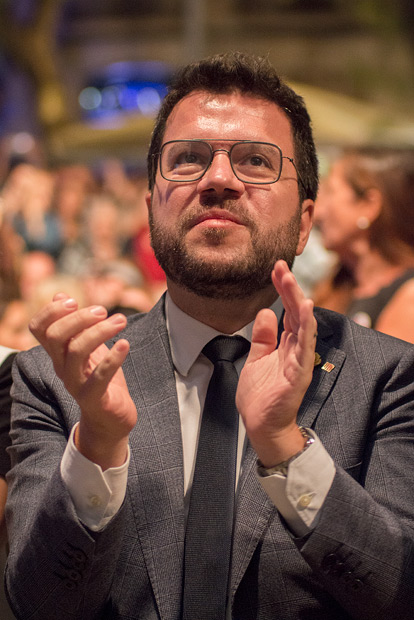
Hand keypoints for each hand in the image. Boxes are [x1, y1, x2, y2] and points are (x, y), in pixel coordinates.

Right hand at [30, 293, 136, 469]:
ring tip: (121, 321)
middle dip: (79, 318)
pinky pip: (99, 377)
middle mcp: (62, 367)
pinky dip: (112, 358)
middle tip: (103, 310)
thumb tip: (60, 296)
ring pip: (76, 352)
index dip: (50, 311)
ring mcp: (76, 384)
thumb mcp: (88, 349)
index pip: (39, 329)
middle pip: (57, 337)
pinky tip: (125, 344)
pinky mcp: (94, 398)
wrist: (111, 420)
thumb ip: (75, 326)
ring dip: (99, 331)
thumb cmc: (100, 380)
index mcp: (59, 354)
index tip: (73, 300)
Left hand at [236, 260, 316, 466]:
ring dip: (298, 300)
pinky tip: (304, 308)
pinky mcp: (299, 373)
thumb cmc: (261, 397)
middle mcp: (295, 349)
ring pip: (302, 324)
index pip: (286, 311)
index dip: (283, 290)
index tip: (276, 269)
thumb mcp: (257, 359)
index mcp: (285, 345)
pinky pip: (304, 346)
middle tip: (282, 267)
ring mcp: (299, 360)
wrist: (260, 426)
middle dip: (290, 288)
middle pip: (295, 313)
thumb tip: (265, 313)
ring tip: (291, 279)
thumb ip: (263, 337)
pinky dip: (305, 326)